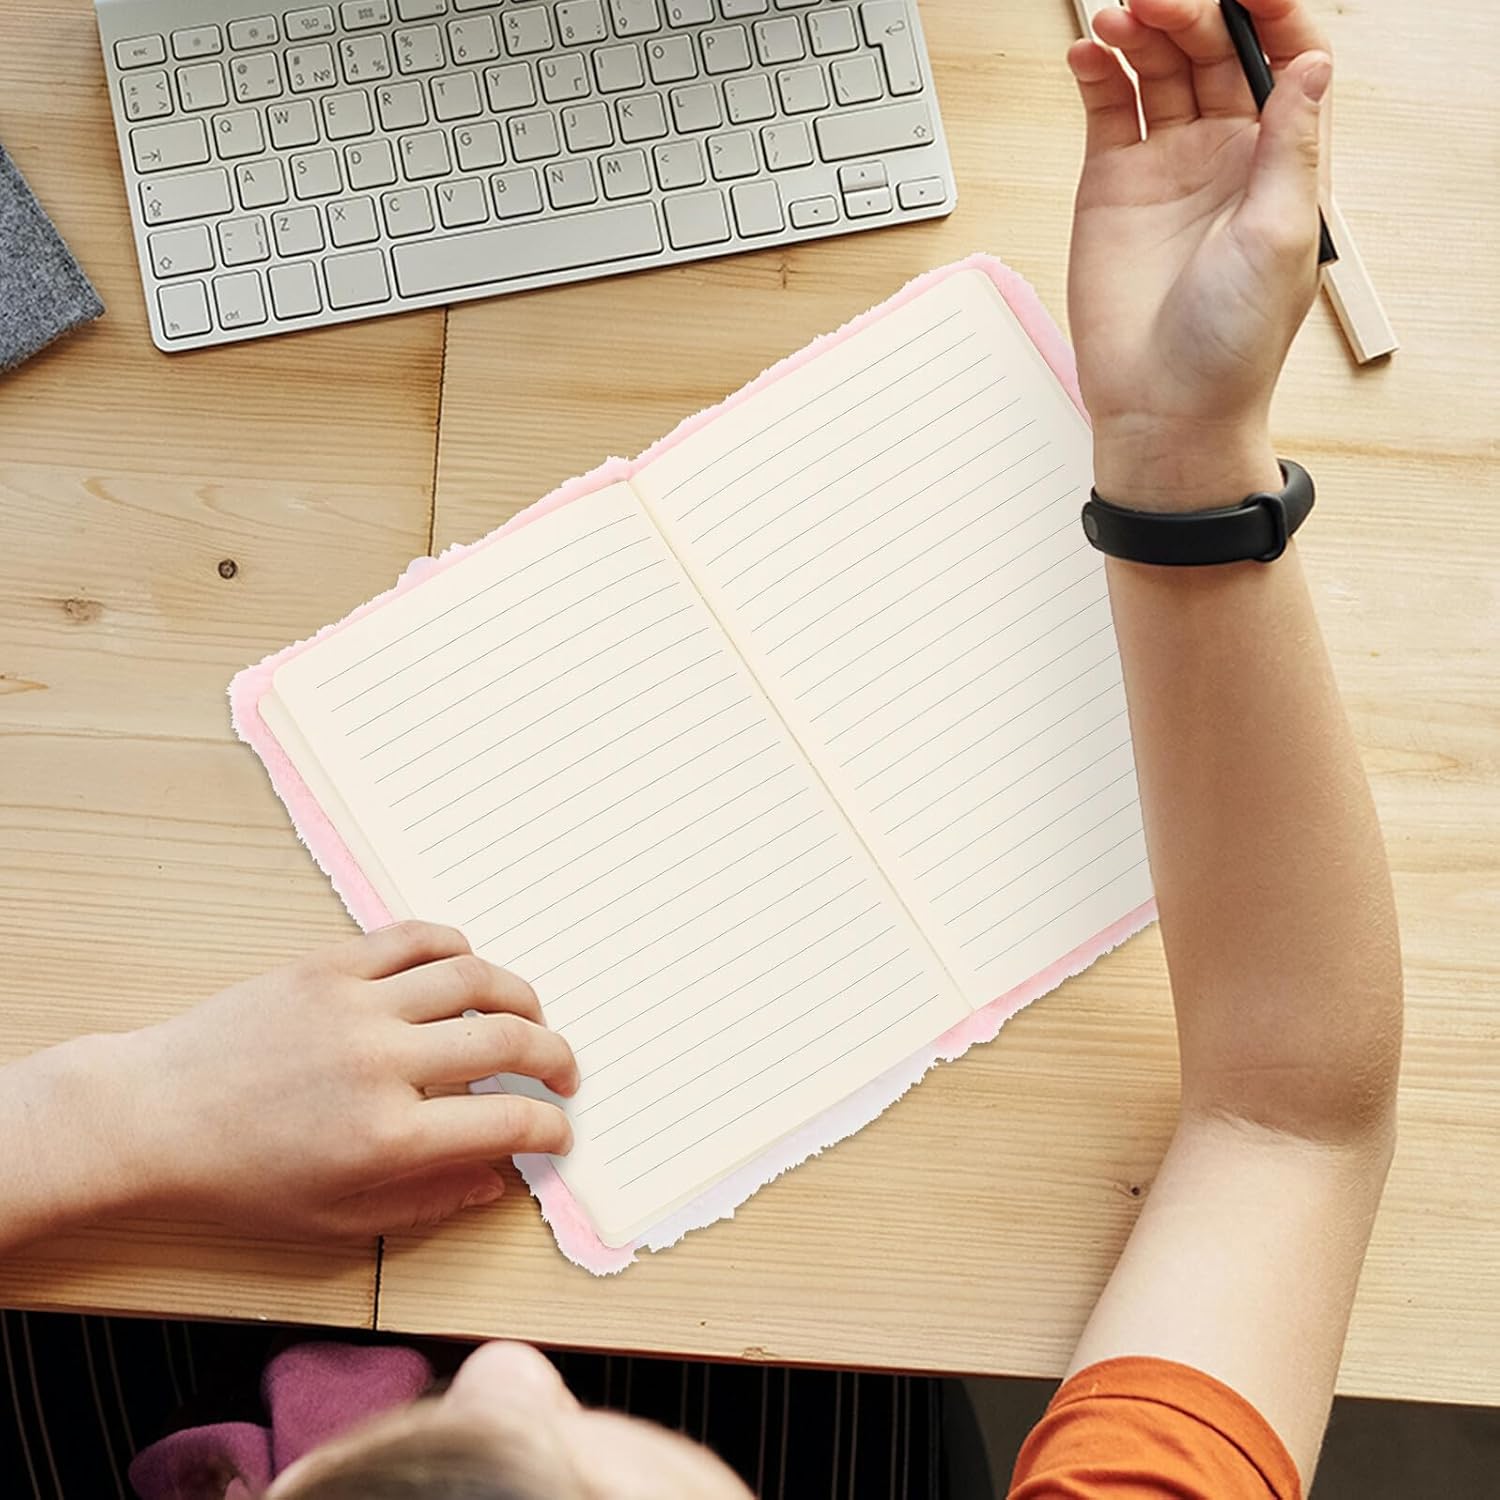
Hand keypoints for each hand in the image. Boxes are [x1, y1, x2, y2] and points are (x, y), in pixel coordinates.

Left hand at [106, 922, 578, 1237]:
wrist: (152, 1116)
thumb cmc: (236, 1178)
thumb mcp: (332, 1220)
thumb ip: (424, 1203)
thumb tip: (492, 1181)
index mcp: (388, 1137)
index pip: (506, 1121)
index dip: (550, 1128)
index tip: (557, 1132)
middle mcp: (383, 1063)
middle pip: (508, 1040)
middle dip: (557, 1058)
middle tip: (564, 1072)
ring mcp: (357, 1004)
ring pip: (474, 977)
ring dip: (521, 997)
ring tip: (530, 1017)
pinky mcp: (329, 965)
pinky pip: (414, 938)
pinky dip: (456, 946)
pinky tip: (468, 968)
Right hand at [1066, 0, 1332, 508]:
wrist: (1161, 407)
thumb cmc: (1230, 344)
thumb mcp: (1281, 237)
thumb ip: (1291, 146)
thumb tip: (1312, 65)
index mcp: (1281, 161)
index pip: (1286, 56)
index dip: (1268, 11)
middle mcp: (1225, 154)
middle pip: (1214, 49)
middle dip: (1188, 13)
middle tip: (1155, 3)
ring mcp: (1166, 166)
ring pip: (1158, 69)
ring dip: (1139, 32)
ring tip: (1116, 19)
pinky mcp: (1111, 186)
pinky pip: (1107, 109)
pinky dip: (1096, 73)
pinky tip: (1087, 54)